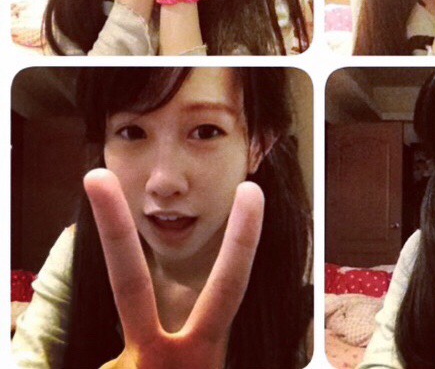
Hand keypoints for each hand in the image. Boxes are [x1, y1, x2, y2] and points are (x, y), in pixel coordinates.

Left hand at [84, 169, 263, 368]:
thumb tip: (127, 350)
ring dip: (122, 368)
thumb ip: (177, 352)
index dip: (241, 240)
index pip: (225, 289)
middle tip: (94, 175)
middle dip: (113, 228)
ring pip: (111, 357)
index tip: (251, 191)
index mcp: (197, 356)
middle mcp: (162, 360)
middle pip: (128, 282)